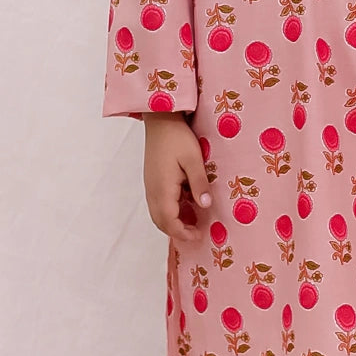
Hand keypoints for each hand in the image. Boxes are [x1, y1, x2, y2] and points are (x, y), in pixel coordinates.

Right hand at [142, 113, 211, 246]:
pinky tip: (185, 203)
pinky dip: (169, 210)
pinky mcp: (151, 179)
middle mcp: (152, 191)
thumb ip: (199, 183)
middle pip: (160, 221)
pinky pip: (158, 203)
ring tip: (192, 221)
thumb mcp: (193, 159)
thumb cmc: (178, 137)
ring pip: (157, 213)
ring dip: (172, 221)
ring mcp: (150, 185)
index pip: (169, 221)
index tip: (199, 235)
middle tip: (197, 232)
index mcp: (162, 189)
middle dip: (177, 231)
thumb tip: (205, 206)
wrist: (160, 120)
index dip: (182, 232)